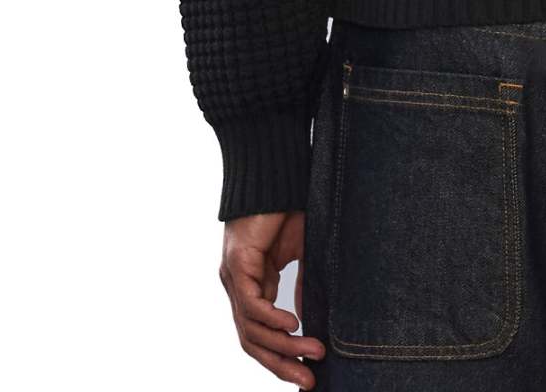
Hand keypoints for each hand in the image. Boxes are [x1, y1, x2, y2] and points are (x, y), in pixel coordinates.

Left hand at [220, 211, 326, 384]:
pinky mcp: (236, 264)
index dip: (280, 358)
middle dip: (281, 364)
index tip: (306, 374)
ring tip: (311, 354)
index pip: (260, 335)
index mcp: (252, 286)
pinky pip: (250, 303)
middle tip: (309, 381)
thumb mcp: (300, 254)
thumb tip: (306, 325)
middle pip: (253, 341)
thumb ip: (300, 287)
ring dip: (283, 346)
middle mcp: (238, 287)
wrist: (274, 175)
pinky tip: (293, 325)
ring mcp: (233, 278)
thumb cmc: (287, 208)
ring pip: (252, 328)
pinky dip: (271, 318)